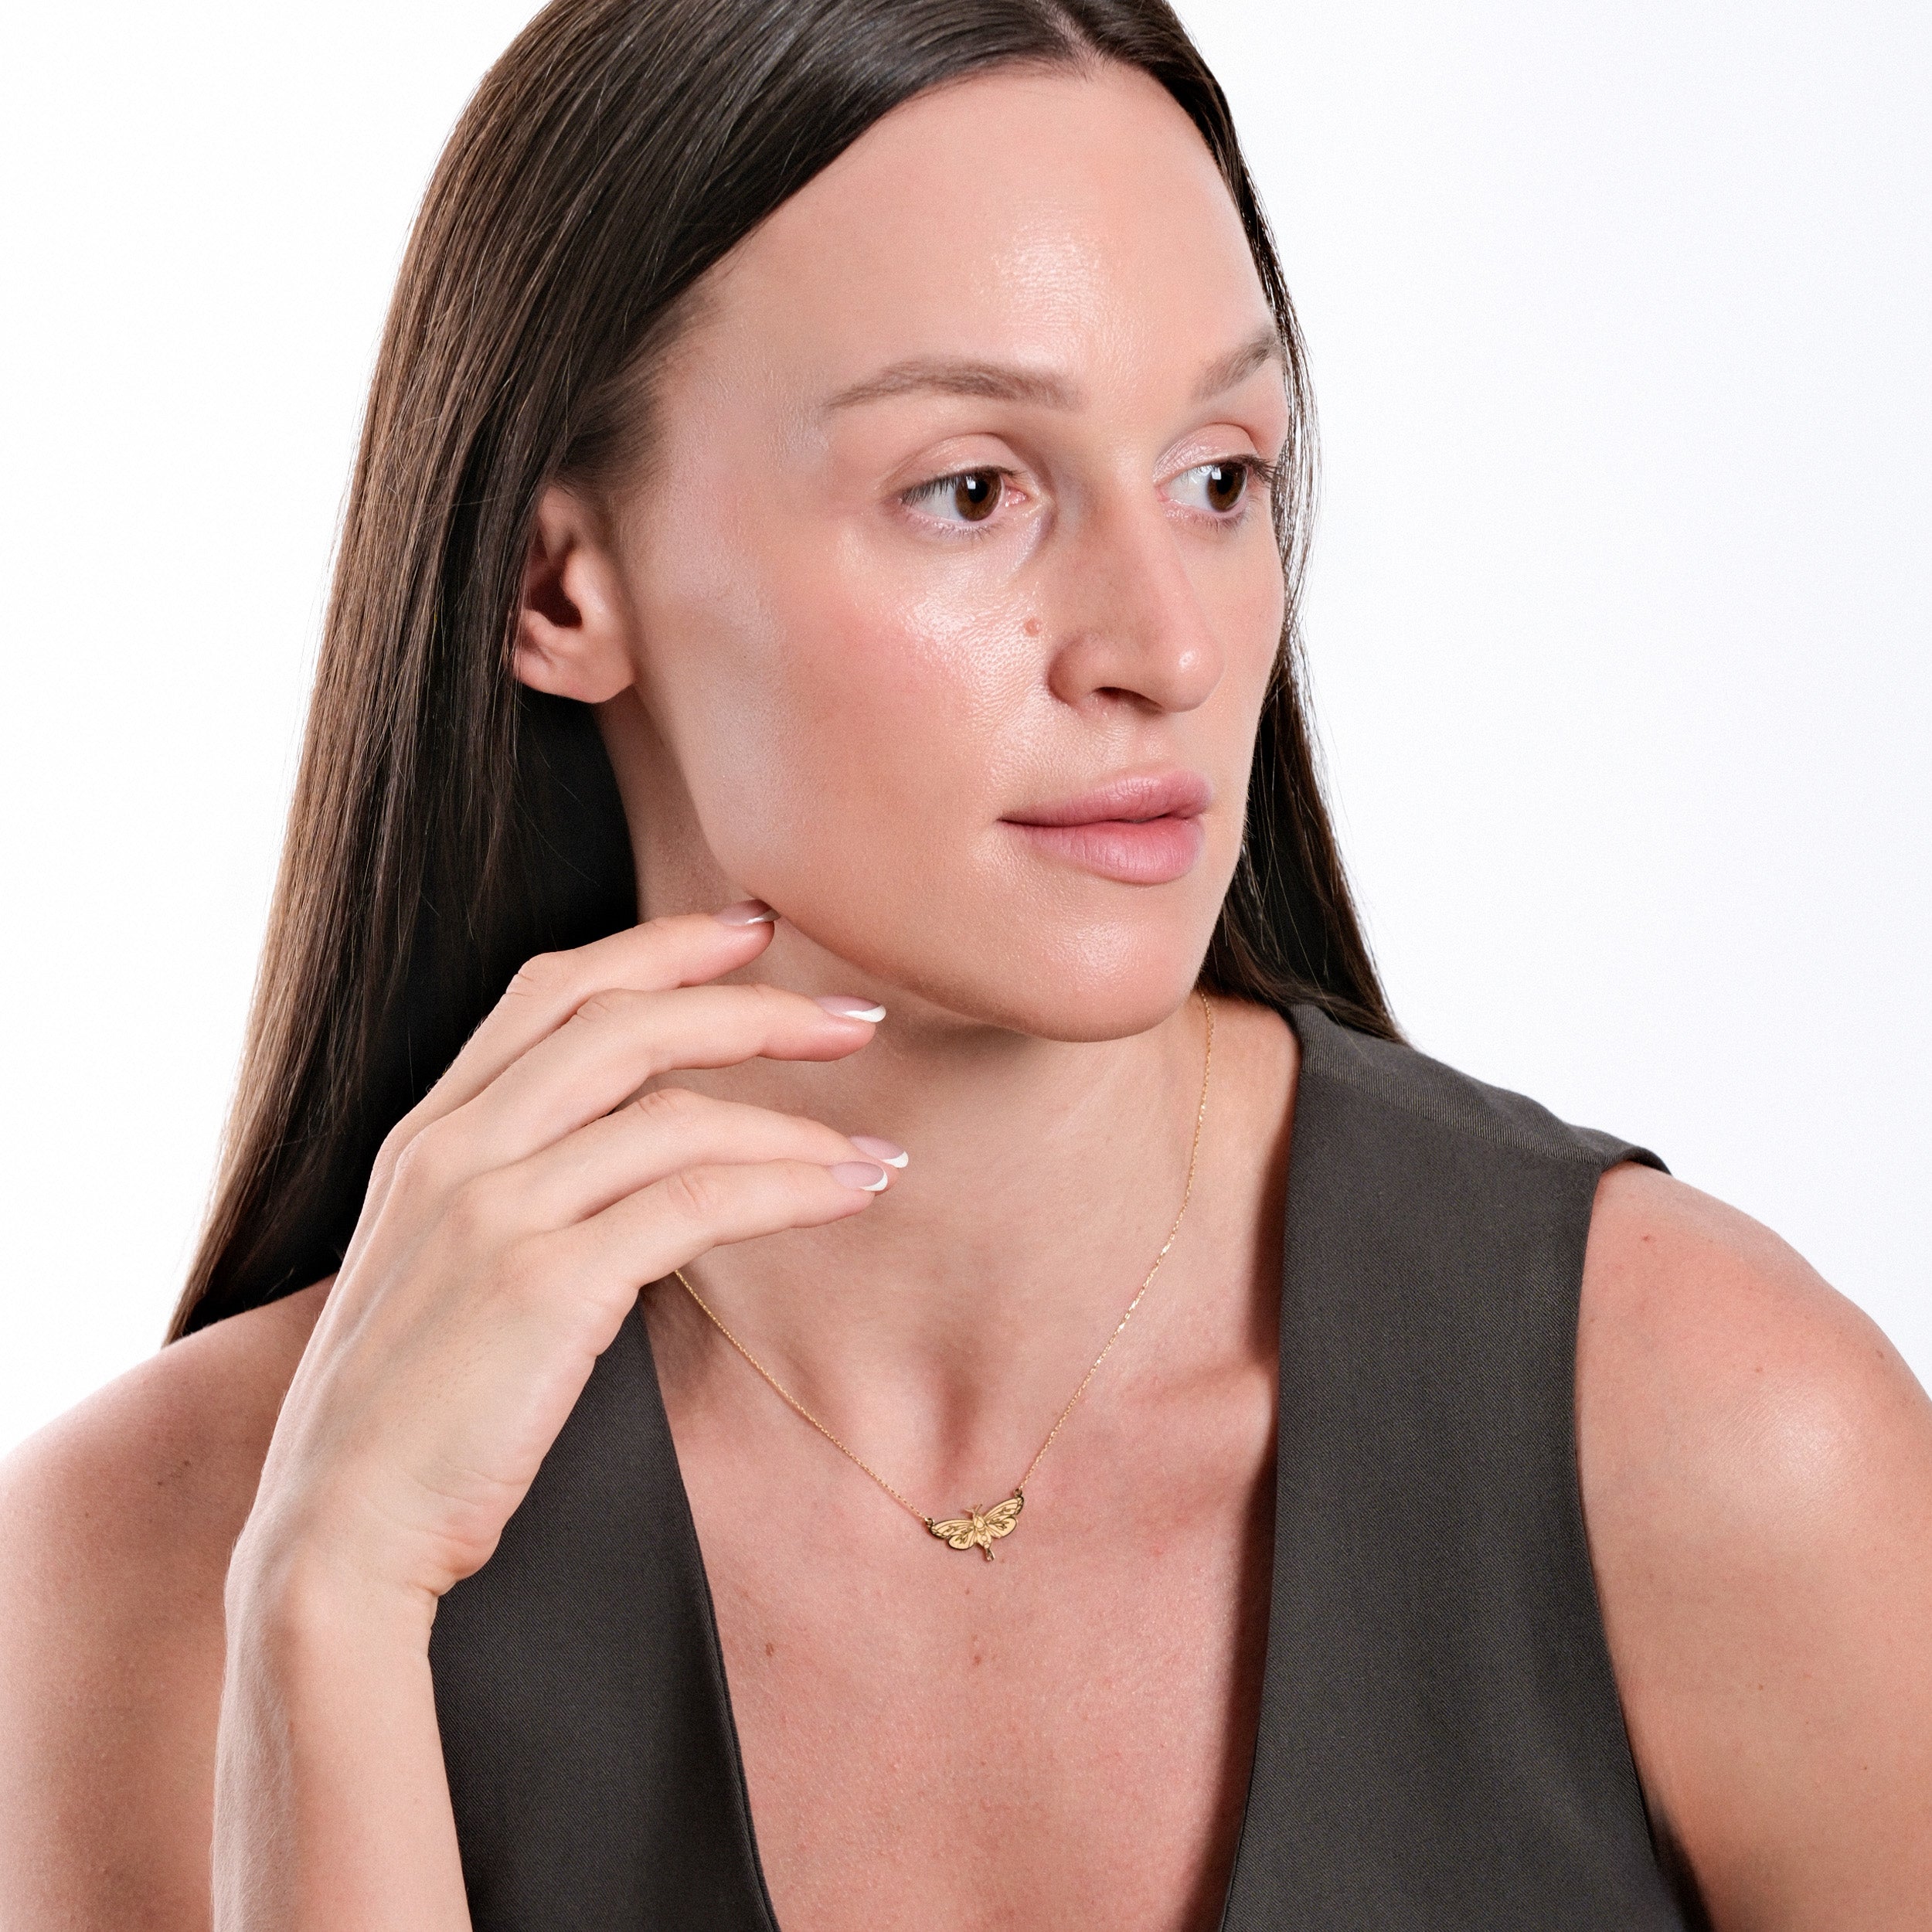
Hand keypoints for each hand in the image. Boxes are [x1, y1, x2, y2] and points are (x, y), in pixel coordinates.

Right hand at [233, 904, 890, 1614]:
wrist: (333, 1540)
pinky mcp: (541, 1286)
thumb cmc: (405, 1417)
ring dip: (798, 1121)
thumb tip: (645, 1159)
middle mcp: (452, 1151)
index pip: (554, 990)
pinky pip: (697, 1204)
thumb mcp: (439, 1269)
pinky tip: (847, 1195)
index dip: (662, 945)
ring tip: (879, 1150)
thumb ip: (516, 1193)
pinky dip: (790, 1189)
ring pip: (675, 1114)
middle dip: (754, 1006)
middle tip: (857, 1018)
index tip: (753, 931)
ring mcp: (492, 1213)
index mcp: (425, 1135)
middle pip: (625, 1022)